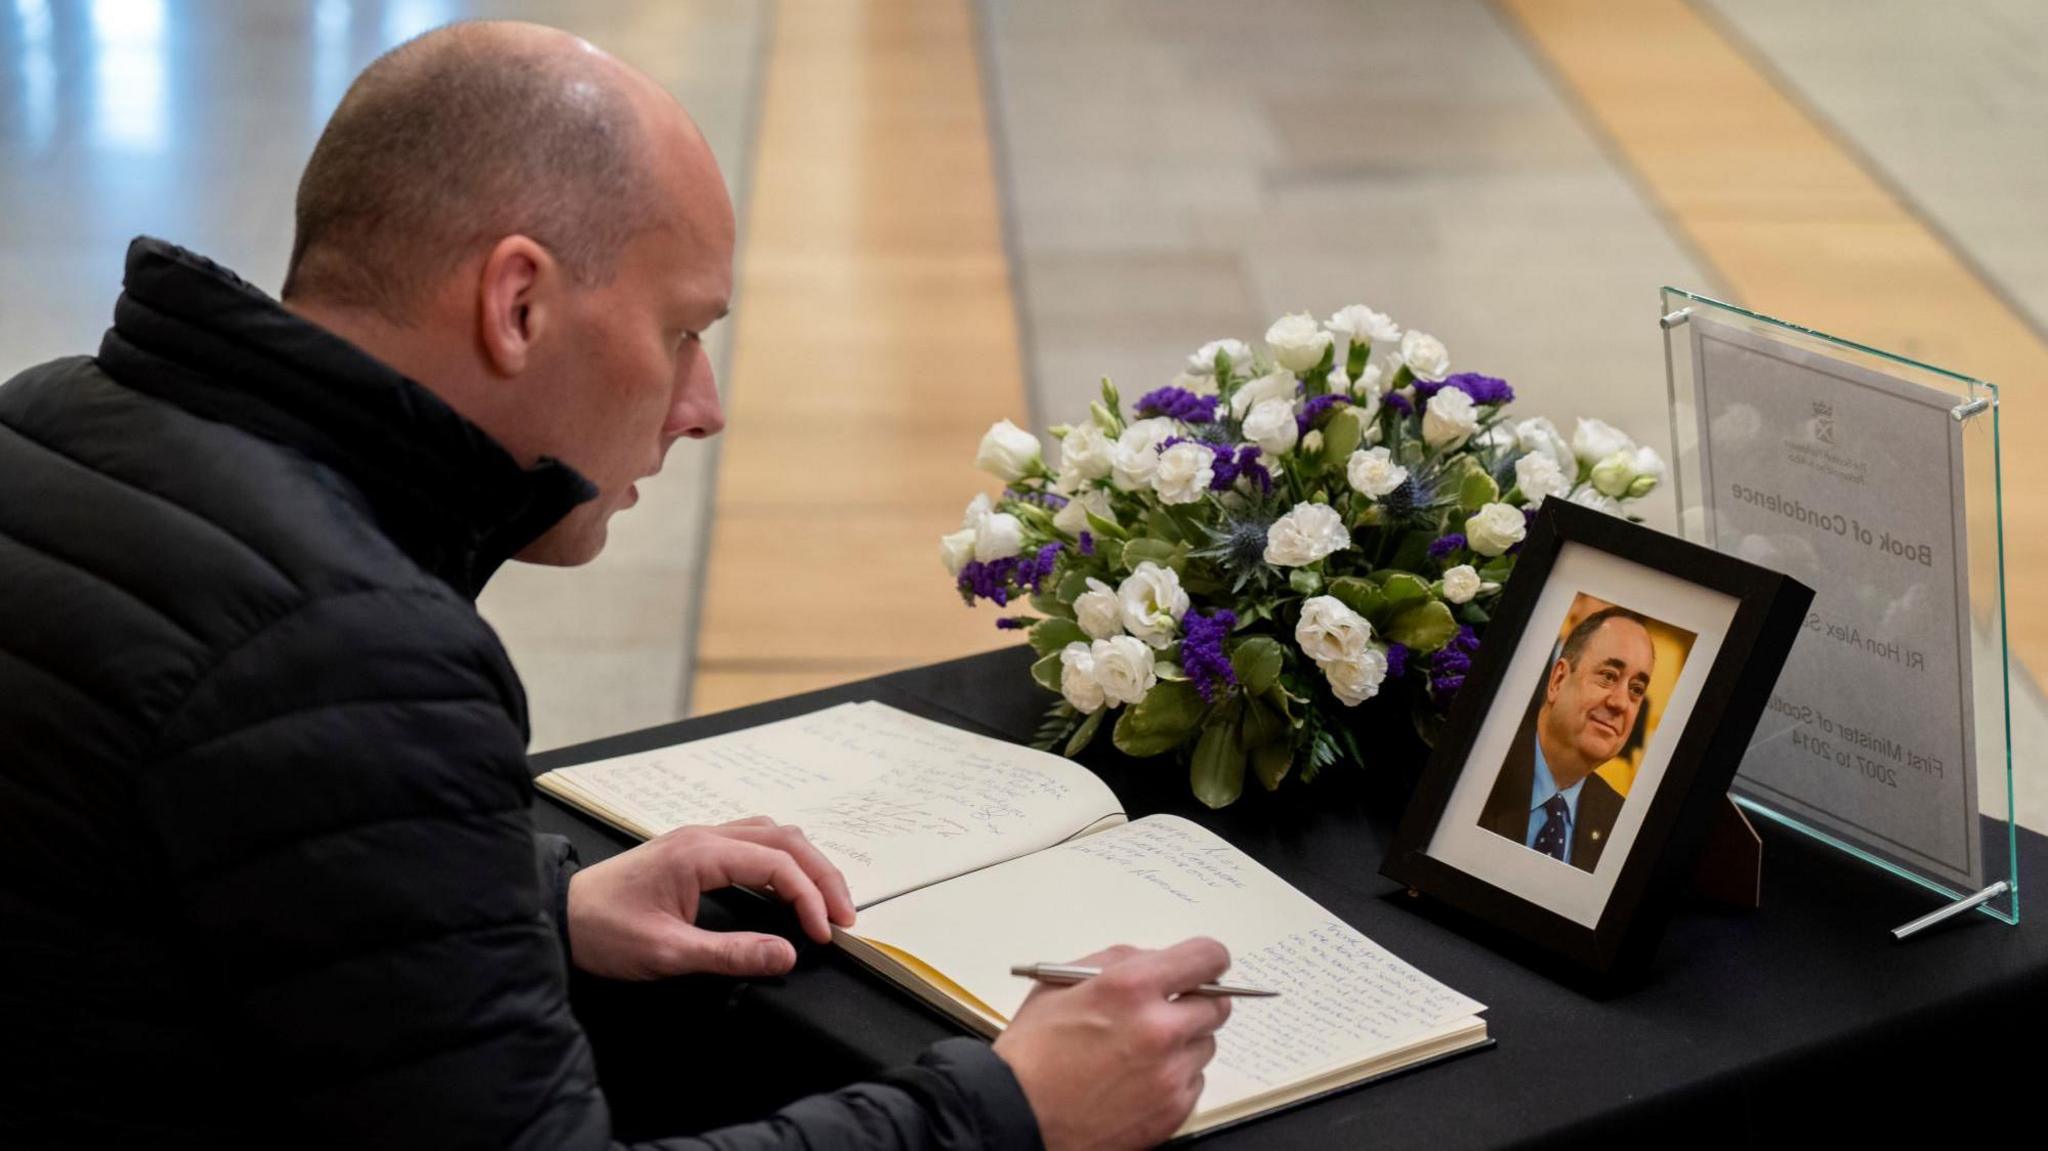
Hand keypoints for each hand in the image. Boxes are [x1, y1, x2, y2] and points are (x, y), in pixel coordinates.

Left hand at [565, 817, 857, 979]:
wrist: (558, 917)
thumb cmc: (604, 934)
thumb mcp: (667, 953)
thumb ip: (731, 953)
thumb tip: (788, 954)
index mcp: (700, 853)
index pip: (777, 863)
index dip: (809, 897)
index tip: (825, 933)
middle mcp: (704, 835)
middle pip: (785, 839)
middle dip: (822, 875)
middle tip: (846, 916)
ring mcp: (699, 837)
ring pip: (773, 833)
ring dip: (806, 863)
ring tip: (827, 900)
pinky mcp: (694, 849)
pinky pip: (754, 839)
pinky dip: (784, 859)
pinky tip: (790, 884)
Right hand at [992, 939, 1231, 1150]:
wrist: (1019, 1116)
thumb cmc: (1032, 1052)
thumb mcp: (1061, 982)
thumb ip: (1117, 961)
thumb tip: (1156, 960)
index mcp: (1131, 988)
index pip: (1207, 957)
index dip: (1206, 960)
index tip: (1202, 967)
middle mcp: (1159, 1029)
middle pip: (1217, 1004)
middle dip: (1195, 1003)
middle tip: (1167, 1011)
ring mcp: (1170, 1073)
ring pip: (1206, 1045)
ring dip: (1184, 1043)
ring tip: (1140, 1052)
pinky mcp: (1173, 1109)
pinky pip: (1194, 1082)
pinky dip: (1175, 1078)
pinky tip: (1138, 1079)